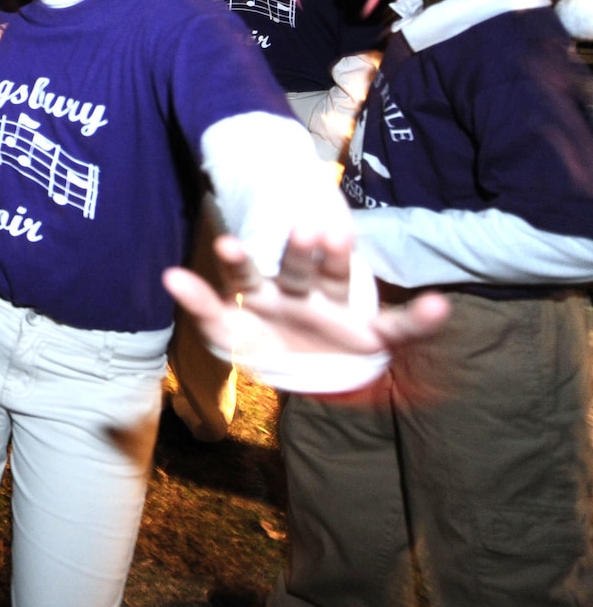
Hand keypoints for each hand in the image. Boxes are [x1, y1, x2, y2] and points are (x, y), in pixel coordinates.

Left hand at [163, 230, 447, 391]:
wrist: (317, 378)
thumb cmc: (268, 348)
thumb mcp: (231, 336)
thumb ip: (203, 308)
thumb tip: (167, 275)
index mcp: (266, 294)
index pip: (249, 274)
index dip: (239, 261)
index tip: (226, 244)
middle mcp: (303, 294)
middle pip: (298, 270)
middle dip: (298, 252)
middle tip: (300, 229)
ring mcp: (339, 312)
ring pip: (340, 282)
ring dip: (341, 260)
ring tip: (341, 236)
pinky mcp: (373, 335)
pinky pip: (399, 328)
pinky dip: (420, 320)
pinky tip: (438, 308)